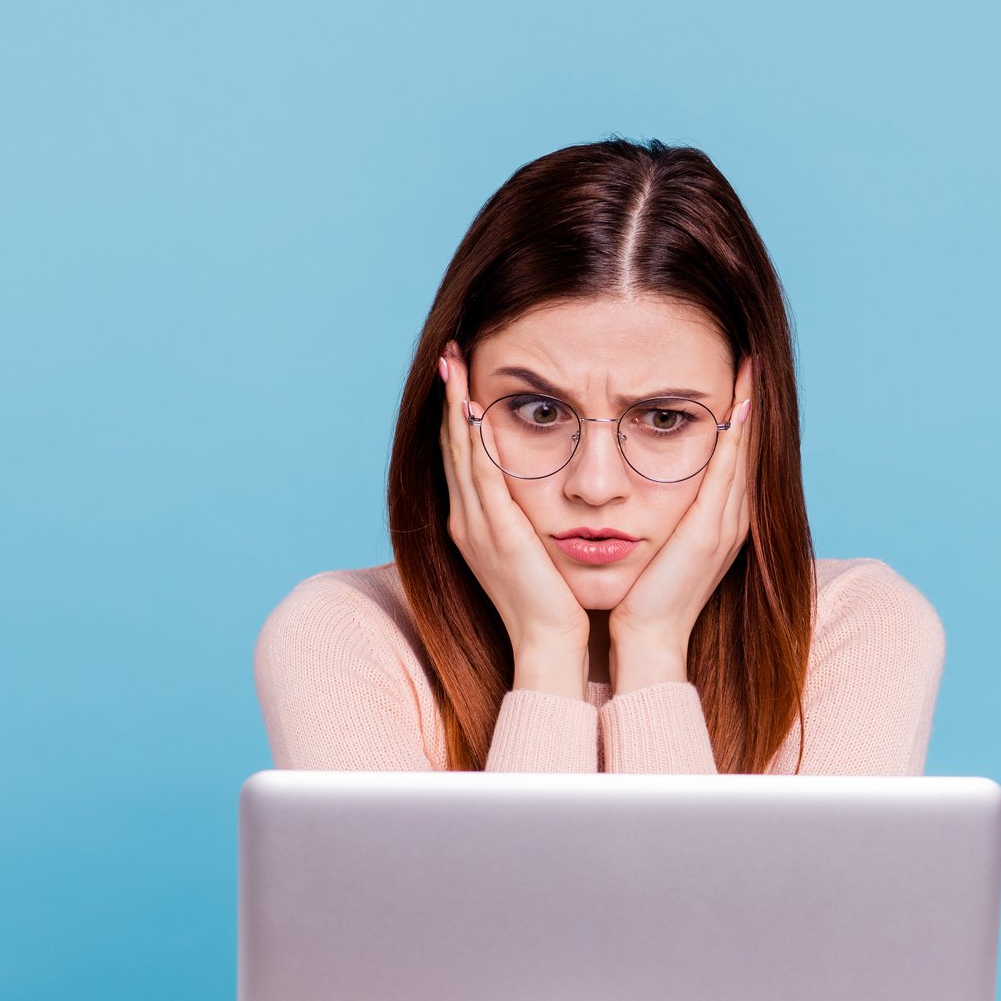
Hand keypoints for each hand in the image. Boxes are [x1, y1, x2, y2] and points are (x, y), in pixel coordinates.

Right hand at [437, 341, 589, 691]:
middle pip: (452, 446)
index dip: (457, 414)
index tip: (460, 374)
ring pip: (460, 453)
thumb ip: (530, 519)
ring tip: (452, 363)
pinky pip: (480, 475)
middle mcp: (466, 521)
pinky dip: (473, 440)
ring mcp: (476, 526)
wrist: (549, 647)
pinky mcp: (495, 533)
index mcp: (476, 525)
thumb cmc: (552, 605)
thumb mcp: (535, 552)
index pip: (462, 457)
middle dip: (448, 397)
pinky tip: (471, 408)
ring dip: (454, 405)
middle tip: (447, 353)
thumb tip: (550, 489)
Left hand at [608, 356, 755, 692]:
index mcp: (718, 522)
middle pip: (748, 449)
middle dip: (751, 402)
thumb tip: (638, 485)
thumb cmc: (643, 598)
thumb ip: (658, 514)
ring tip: (749, 367)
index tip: (737, 378)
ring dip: (749, 409)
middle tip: (751, 358)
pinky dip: (736, 438)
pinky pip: (729, 473)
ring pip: (744, 454)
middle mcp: (731, 519)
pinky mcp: (711, 532)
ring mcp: (726, 525)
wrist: (648, 640)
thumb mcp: (655, 545)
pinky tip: (737, 406)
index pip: (735, 459)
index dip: (740, 419)